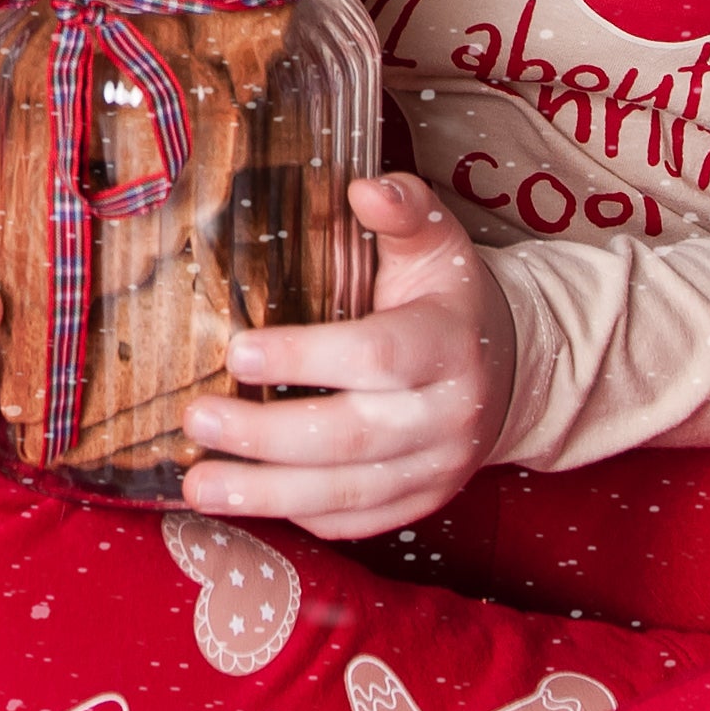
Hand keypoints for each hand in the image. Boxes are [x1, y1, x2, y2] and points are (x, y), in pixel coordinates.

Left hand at [177, 173, 517, 541]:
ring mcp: (437, 467)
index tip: (237, 353)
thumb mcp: (438, 244)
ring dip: (267, 493)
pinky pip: (357, 522)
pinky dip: (299, 516)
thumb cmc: (451, 301)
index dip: (304, 358)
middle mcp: (448, 414)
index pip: (375, 356)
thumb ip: (404, 212)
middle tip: (198, 421)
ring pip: (348, 493)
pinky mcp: (422, 501)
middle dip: (266, 436)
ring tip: (200, 485)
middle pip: (352, 435)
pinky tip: (248, 500)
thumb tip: (365, 188)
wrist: (511, 369)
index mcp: (447, 343)